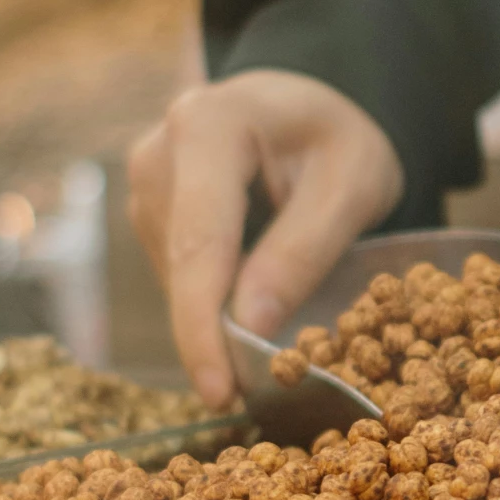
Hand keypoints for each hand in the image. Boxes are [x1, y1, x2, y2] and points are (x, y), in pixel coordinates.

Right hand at [127, 70, 402, 408]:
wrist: (315, 107)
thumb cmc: (341, 141)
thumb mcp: (353, 187)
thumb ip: (303, 251)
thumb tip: (249, 326)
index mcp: (210, 125)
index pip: (199, 243)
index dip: (203, 326)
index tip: (218, 390)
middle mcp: (160, 150)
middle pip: (180, 264)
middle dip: (210, 336)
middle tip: (248, 392)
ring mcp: (147, 180)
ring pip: (176, 275)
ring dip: (218, 312)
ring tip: (278, 308)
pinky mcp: (150, 207)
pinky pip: (178, 270)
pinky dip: (214, 295)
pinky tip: (252, 290)